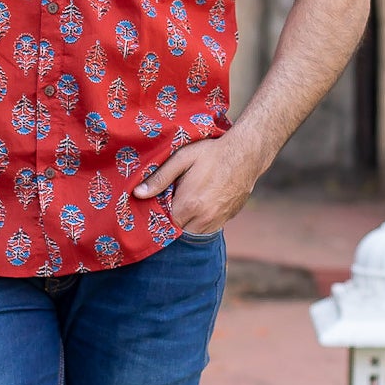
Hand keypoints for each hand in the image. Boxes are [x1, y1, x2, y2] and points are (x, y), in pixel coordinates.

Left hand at [132, 135, 259, 235]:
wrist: (247, 153)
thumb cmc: (212, 152)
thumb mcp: (182, 159)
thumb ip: (159, 178)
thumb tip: (137, 193)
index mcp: (190, 205)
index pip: (166, 222)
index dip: (161, 212)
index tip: (161, 201)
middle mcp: (205, 218)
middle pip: (180, 230)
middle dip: (175, 218)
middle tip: (175, 200)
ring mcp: (219, 220)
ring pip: (195, 232)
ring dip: (189, 222)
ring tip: (189, 201)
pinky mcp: (229, 218)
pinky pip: (210, 227)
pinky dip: (203, 220)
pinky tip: (203, 202)